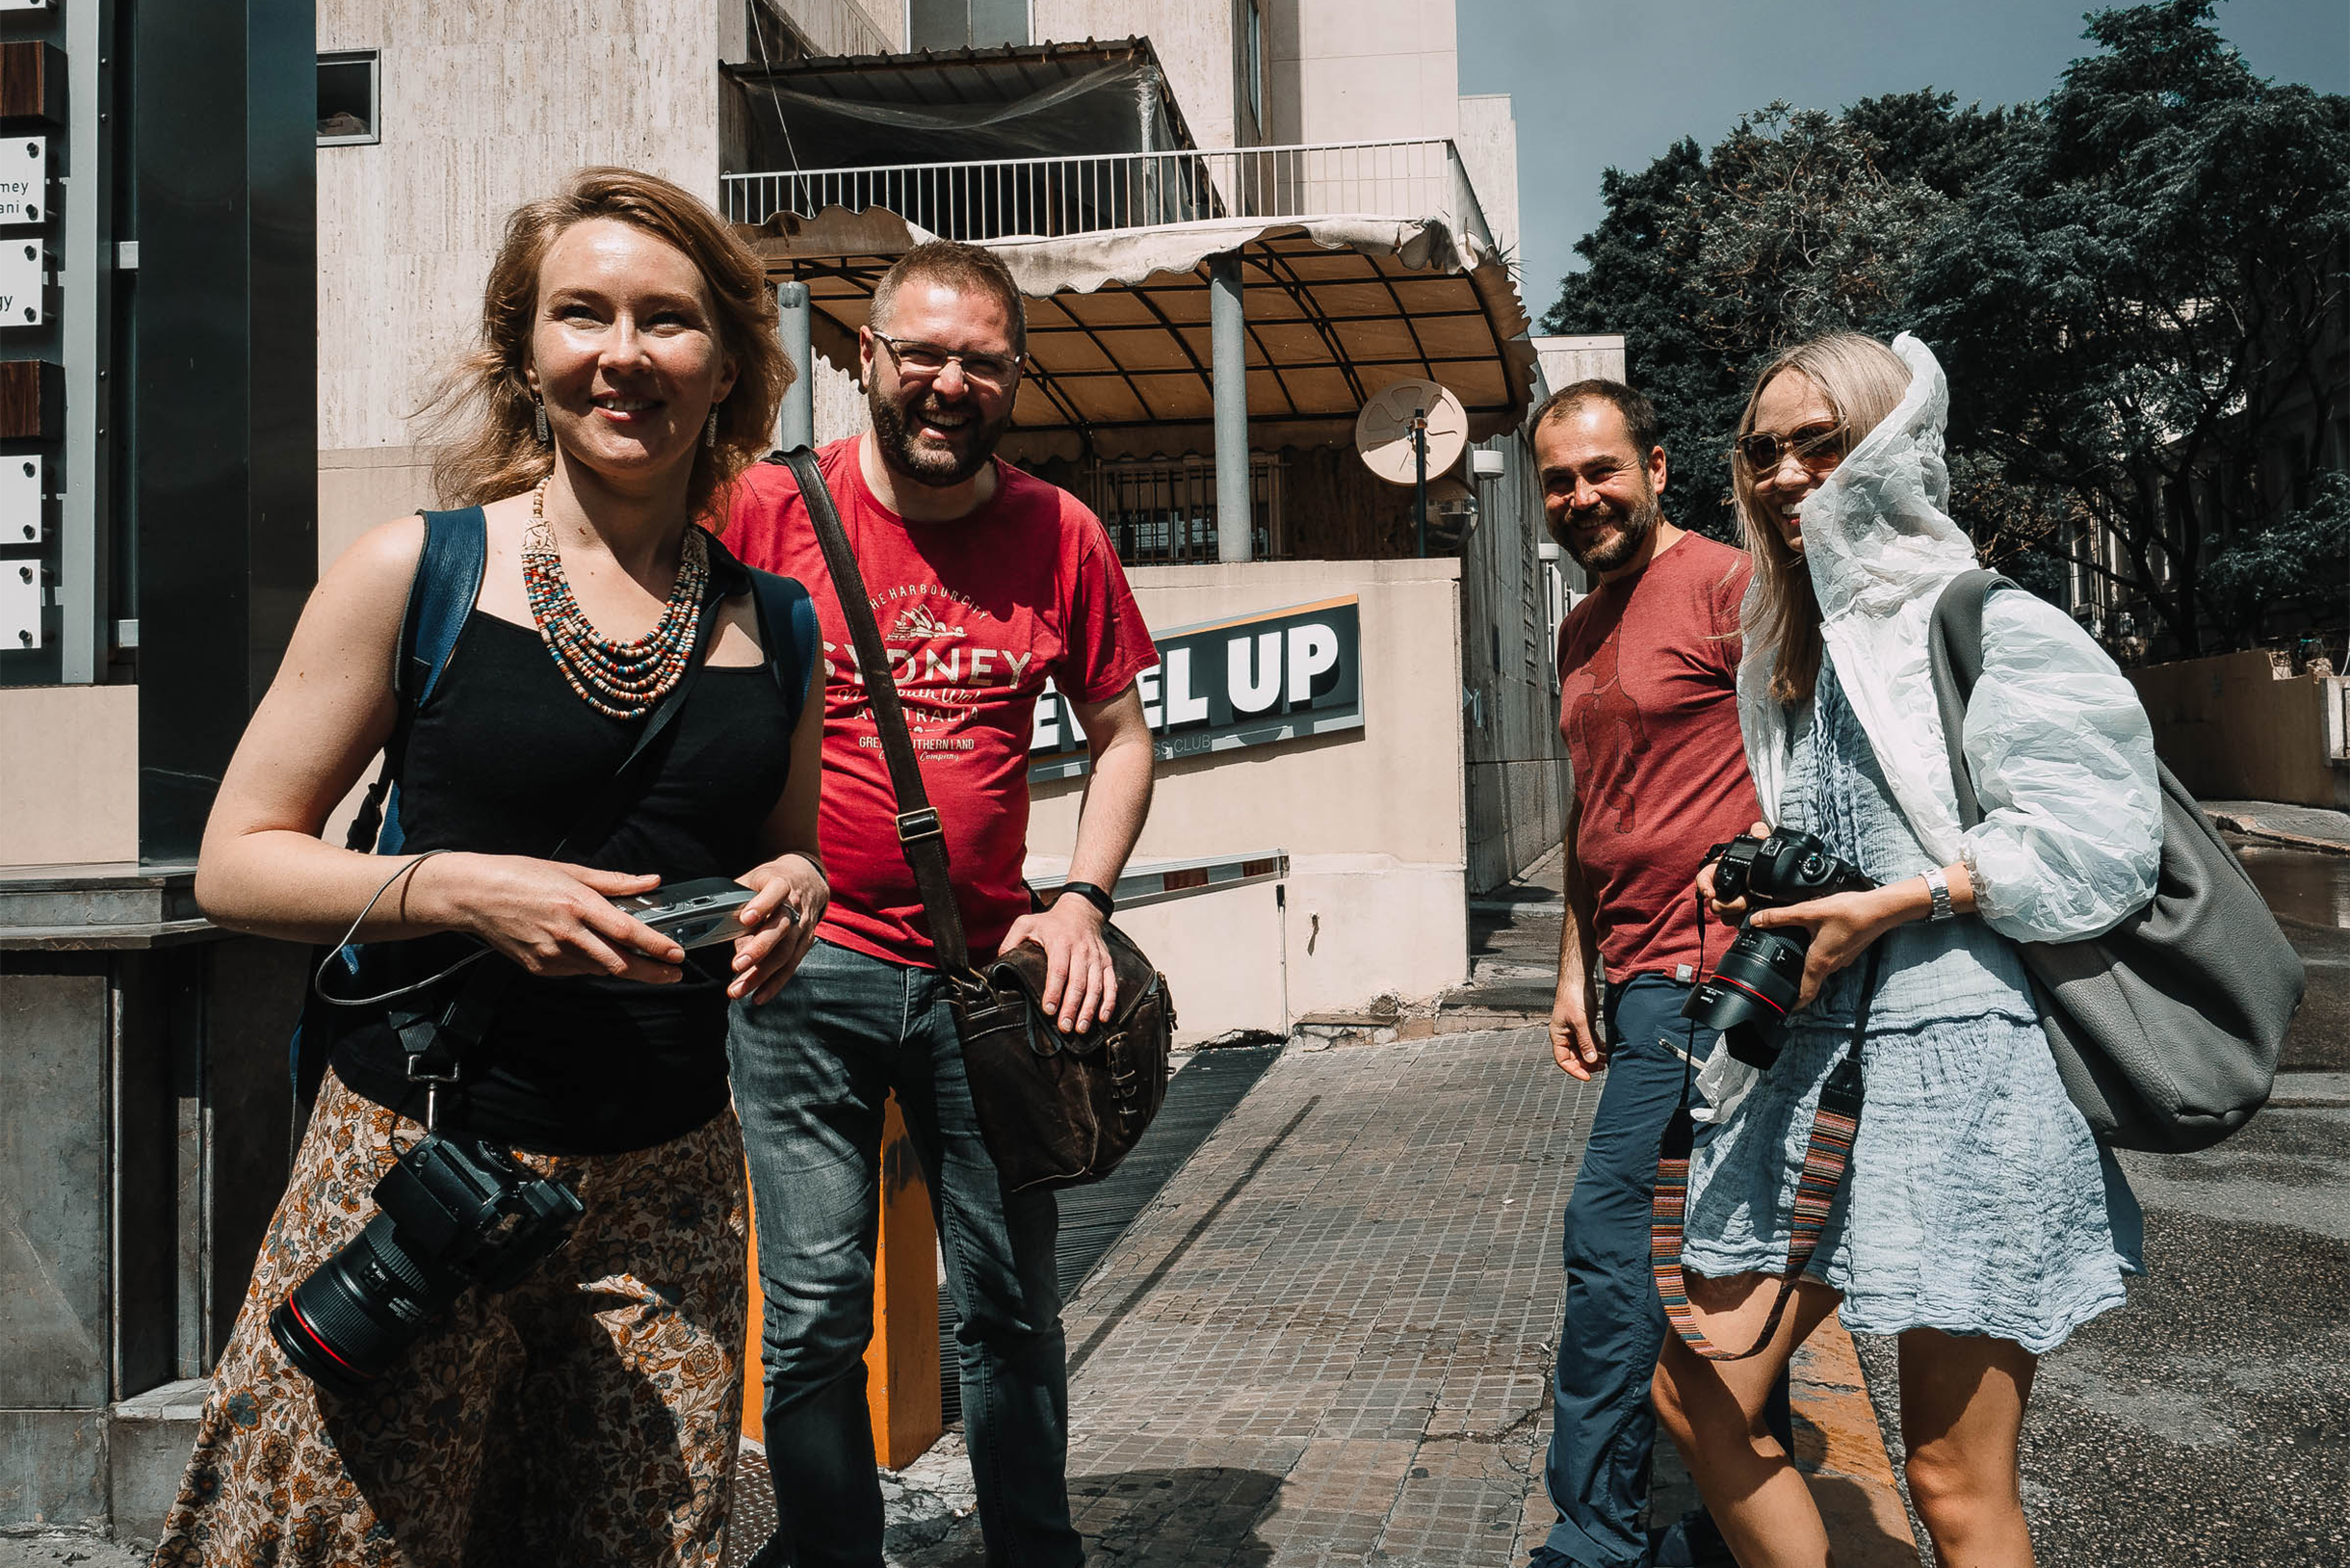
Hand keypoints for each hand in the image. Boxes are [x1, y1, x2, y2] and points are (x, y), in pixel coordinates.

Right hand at [421, 853, 684, 980]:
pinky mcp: (540, 968)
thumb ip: (614, 882)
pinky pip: (577, 970)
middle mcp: (567, 933)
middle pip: (620, 962)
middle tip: (674, 973)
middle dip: (652, 971)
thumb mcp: (570, 870)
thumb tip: (651, 881)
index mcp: (577, 904)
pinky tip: (595, 952)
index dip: (656, 945)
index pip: (626, 931)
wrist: (473, 896)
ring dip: (623, 967)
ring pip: (600, 968)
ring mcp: (551, 955)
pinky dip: (592, 964)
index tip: (678, 953)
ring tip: (645, 963)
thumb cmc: (520, 876)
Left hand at [729, 852, 828, 1003]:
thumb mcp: (753, 881)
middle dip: (759, 949)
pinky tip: (758, 996)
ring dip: (761, 974)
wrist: (808, 879)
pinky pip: (790, 966)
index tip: (745, 919)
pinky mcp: (805, 943)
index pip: (775, 892)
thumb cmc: (772, 880)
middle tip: (736, 965)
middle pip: (780, 930)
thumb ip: (739, 902)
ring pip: (785, 953)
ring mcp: (802, 927)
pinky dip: (774, 983)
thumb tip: (724, 930)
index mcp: (782, 884)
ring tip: (738, 989)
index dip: (762, 905)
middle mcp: (796, 906)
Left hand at [1000, 893, 1116, 1033]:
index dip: (1054, 991)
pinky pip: (1111, 984)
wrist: (1081, 911)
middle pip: (1078, 982)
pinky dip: (1109, 1002)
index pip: (1058, 970)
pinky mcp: (1106, 963)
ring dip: (1089, 1009)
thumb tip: (998, 964)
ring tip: (1080, 1028)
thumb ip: (1011, 941)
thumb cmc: (1051, 922)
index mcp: (1060, 942)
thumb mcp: (1026, 924)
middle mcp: (1081, 950)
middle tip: (1064, 1027)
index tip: (1048, 1010)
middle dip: (1071, 1007)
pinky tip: (1103, 1018)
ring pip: (1095, 986)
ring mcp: (1095, 957)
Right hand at [1550, 978, 1606, 1079]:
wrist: (1578, 979)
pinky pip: (1591, 1041)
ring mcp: (1576, 1031)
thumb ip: (1585, 1042)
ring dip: (1594, 1056)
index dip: (1574, 1070)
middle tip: (1600, 1067)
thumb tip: (1590, 1060)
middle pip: (1575, 1057)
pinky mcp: (1585, 1025)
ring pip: (1584, 1050)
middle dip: (1587, 1064)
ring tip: (1607, 1060)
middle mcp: (1565, 1035)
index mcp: (1558, 1035)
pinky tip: (1608, 1050)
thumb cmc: (1573, 997)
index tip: (1587, 1076)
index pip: (1563, 1060)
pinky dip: (1599, 1047)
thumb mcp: (1580, 1022)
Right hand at [1700, 821, 1770, 921]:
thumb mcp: (1760, 850)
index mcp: (1719, 873)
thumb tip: (1758, 828)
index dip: (1704, 886)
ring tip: (1753, 906)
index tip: (1711, 893)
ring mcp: (1728, 905)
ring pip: (1724, 916)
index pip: (1703, 879)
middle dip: (1729, 905)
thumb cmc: (1759, 864)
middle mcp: (1720, 890)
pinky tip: (1754, 915)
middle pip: (1714, 903)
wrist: (1771, 880)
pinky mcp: (1738, 916)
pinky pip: (1735, 923)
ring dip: (1737, 914)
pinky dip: (1743, 921)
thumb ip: (1760, 837)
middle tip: (1746, 900)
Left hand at [1747, 886, 1905, 1010]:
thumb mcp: (1809, 912)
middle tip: (1780, 975)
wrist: (1881, 910)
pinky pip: (1831, 957)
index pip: (1805, 993)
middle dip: (1795, 979)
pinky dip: (1820, 952)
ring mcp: (1843, 959)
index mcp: (1820, 962)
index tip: (1782, 1007)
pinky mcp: (1849, 950)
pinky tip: (1815, 938)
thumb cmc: (1850, 913)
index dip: (1793, 1003)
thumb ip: (1780, 916)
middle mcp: (1832, 965)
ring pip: (1821, 967)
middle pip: (1810, 980)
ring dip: (1808, 963)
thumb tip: (1758, 920)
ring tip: (1794, 954)